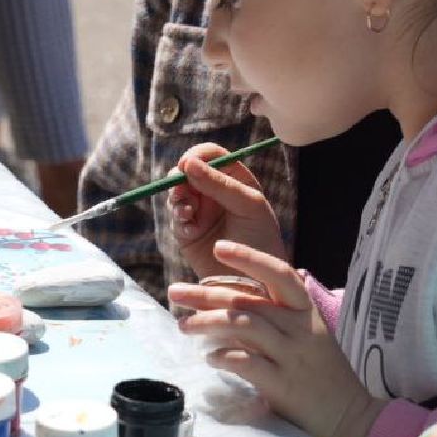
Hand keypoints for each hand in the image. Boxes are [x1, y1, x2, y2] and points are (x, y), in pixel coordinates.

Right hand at [167, 143, 285, 279]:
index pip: (212, 154)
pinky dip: (179, 219)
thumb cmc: (261, 239)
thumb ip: (220, 183)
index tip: (187, 163)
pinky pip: (175, 217)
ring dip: (177, 197)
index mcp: (234, 179)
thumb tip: (187, 163)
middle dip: (180, 176)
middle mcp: (214, 192)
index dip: (198, 154)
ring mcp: (199, 211)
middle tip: (181, 189)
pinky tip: (190, 228)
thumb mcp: (248, 206)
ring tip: (186, 212)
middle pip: (188, 170)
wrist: (255, 282)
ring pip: (177, 191)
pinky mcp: (187, 231)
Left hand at [167, 241, 384, 436]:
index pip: (279, 273)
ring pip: (245, 327)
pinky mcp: (284, 386)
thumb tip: (225, 302)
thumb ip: (273, 317)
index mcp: (306, 311)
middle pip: (249, 302)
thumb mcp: (305, 334)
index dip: (249, 257)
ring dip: (208, 323)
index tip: (219, 247)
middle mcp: (301, 328)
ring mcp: (293, 356)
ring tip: (184, 325)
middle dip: (207, 294)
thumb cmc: (321, 372)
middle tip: (175, 292)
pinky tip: (209, 358)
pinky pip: (249, 364)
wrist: (350, 416)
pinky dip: (225, 357)